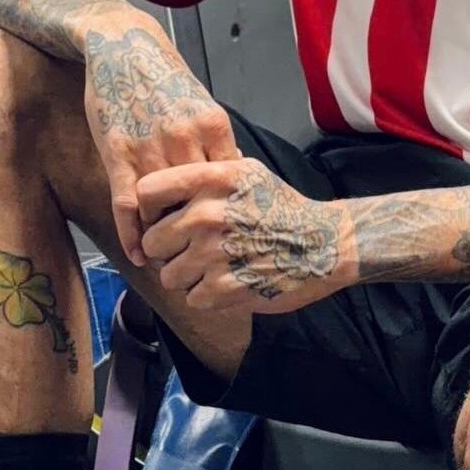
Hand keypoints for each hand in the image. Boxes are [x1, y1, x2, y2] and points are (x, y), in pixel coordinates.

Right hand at [82, 23, 238, 266]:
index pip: (228, 184)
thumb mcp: (200, 102)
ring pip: (164, 207)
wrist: (123, 45)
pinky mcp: (118, 152)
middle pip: (199, 201)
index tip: (232, 236)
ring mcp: (151, 146)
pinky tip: (139, 254)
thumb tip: (236, 177)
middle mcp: (186, 137)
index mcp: (213, 125)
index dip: (229, 214)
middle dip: (202, 232)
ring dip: (166, 238)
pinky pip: (129, 204)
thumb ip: (216, 141)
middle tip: (205, 260)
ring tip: (172, 261)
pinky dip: (133, 235)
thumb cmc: (164, 76)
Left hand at [137, 159, 346, 312]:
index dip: (149, 208)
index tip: (163, 217)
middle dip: (169, 250)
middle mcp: (208, 213)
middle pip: (152, 241)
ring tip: (212, 267)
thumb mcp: (247, 172)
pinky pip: (191, 297)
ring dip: (187, 277)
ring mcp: (215, 253)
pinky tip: (227, 281)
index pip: (147, 192)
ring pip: (168, 275)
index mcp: (212, 179)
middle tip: (192, 249)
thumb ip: (206, 173)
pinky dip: (207, 295)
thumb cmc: (281, 206)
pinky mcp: (224, 288)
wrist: (322, 243)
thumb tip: (166, 176)